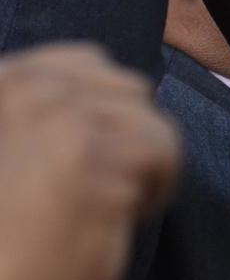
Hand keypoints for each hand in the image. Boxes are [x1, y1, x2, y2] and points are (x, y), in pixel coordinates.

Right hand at [0, 44, 180, 279]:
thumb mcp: (6, 157)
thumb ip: (35, 123)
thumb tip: (107, 107)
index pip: (80, 62)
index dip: (102, 113)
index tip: (89, 162)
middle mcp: (16, 84)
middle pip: (122, 84)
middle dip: (126, 136)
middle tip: (102, 188)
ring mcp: (53, 113)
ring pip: (148, 116)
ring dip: (142, 166)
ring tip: (108, 208)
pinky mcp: (90, 150)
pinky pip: (164, 148)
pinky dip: (158, 186)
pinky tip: (122, 217)